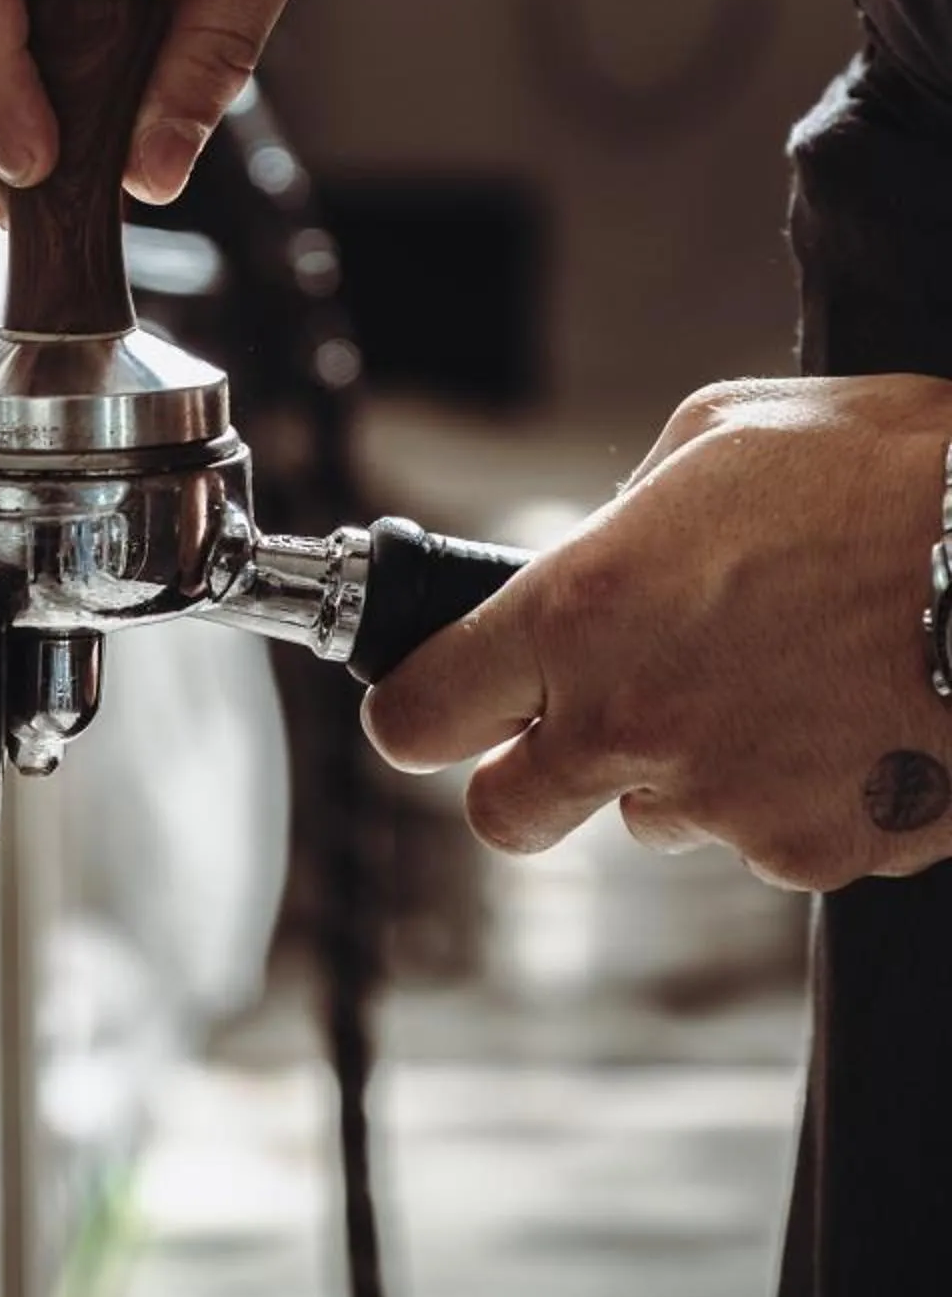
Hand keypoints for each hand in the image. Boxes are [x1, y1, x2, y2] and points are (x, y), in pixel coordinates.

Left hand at [363, 374, 951, 892]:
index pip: (420, 713)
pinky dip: (786, 793)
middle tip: (572, 719)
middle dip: (522, 775)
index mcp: (581, 612)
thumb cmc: (881, 475)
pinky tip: (842, 716)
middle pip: (504, 815)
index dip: (414, 706)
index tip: (427, 695)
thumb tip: (599, 557)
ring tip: (768, 677)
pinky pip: (764, 838)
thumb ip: (625, 522)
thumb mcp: (717, 441)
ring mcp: (725, 805)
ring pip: (650, 821)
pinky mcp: (814, 854)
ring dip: (678, 768)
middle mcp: (632, 725)